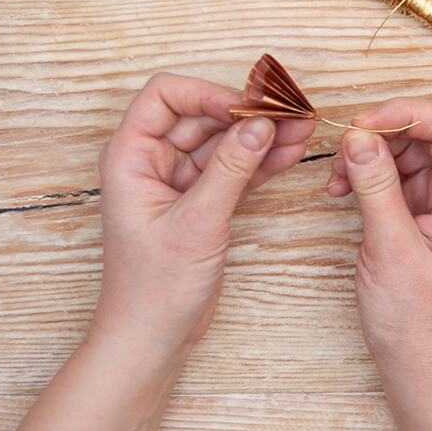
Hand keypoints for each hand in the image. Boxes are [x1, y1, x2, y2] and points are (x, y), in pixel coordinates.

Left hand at [94, 73, 313, 355]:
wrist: (152, 336)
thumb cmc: (153, 287)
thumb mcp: (196, 223)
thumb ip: (230, 170)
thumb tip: (259, 125)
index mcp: (130, 157)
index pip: (166, 95)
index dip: (208, 93)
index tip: (248, 107)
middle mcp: (151, 161)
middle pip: (201, 116)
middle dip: (246, 113)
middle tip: (289, 112)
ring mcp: (177, 181)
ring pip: (222, 142)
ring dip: (260, 136)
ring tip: (301, 128)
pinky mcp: (201, 201)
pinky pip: (232, 169)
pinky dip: (259, 162)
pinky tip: (289, 152)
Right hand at [327, 98, 431, 381]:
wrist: (419, 362)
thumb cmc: (419, 320)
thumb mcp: (392, 248)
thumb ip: (376, 187)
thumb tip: (359, 136)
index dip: (405, 114)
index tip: (363, 123)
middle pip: (423, 132)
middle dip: (379, 132)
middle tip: (344, 148)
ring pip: (402, 150)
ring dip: (366, 153)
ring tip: (337, 177)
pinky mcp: (412, 212)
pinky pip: (388, 175)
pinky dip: (363, 173)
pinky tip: (340, 189)